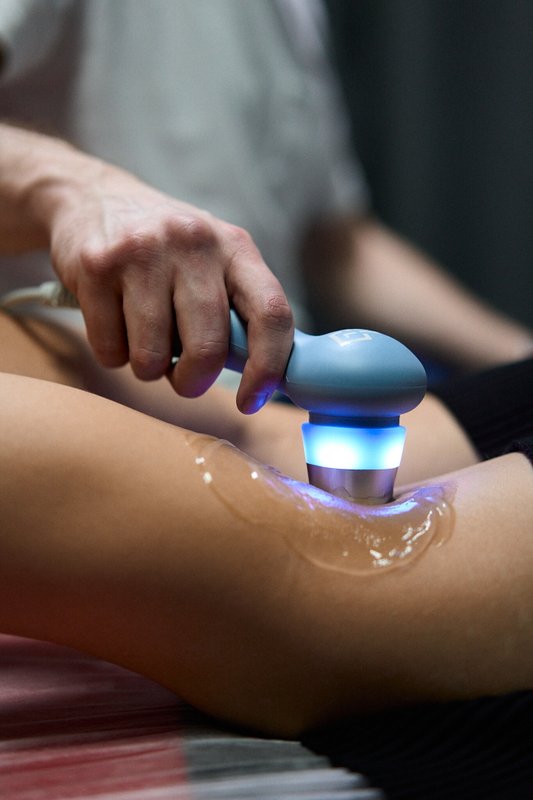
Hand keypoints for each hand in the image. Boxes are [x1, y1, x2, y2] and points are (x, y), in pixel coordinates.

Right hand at [49, 161, 293, 412]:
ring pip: (153, 357)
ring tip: (145, 338)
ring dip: (149, 367)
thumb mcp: (213, 260)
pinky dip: (113, 354)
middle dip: (194, 381)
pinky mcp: (96, 267)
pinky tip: (115, 322)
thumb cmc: (166, 250)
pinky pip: (110, 350)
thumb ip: (240, 308)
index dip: (268, 368)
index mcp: (235, 247)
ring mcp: (142, 253)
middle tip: (184, 379)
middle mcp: (193, 243)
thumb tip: (266, 379)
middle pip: (208, 348)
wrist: (93, 197)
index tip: (250, 401)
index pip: (272, 314)